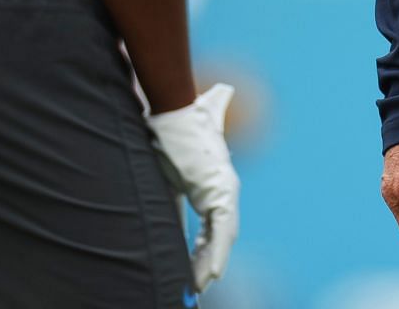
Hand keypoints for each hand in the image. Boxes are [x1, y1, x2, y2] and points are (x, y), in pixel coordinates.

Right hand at [147, 83, 240, 290]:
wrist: (174, 110)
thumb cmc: (174, 129)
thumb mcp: (173, 159)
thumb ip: (183, 159)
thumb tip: (205, 112)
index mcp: (214, 185)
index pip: (212, 226)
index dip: (206, 250)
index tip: (197, 273)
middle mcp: (224, 189)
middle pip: (220, 235)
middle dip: (209, 262)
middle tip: (198, 287)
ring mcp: (224, 189)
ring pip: (223, 237)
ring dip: (211, 263)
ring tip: (201, 287)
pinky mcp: (220, 189)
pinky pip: (220, 229)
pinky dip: (217, 252)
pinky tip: (212, 273)